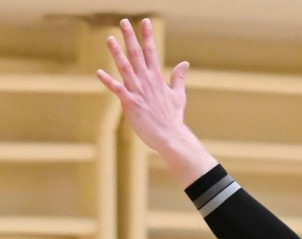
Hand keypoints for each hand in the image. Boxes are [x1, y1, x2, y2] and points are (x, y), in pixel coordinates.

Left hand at [97, 19, 189, 146]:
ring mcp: (138, 92)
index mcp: (157, 78)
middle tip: (123, 22)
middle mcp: (147, 81)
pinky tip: (99, 73)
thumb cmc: (173, 118)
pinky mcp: (131, 104)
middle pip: (137, 55)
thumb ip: (178, 78)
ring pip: (125, 68)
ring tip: (109, 39)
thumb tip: (185, 63)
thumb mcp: (179, 95)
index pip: (151, 52)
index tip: (144, 21)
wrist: (171, 137)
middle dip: (130, 37)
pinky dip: (108, 82)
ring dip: (117, 53)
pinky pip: (118, 90)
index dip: (147, 36)